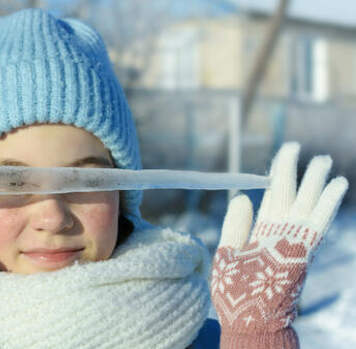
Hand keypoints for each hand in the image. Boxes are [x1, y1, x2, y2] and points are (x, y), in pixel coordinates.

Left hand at [211, 143, 347, 347]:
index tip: (281, 156)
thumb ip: (234, 227)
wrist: (246, 321)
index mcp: (261, 232)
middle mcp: (279, 234)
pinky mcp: (301, 253)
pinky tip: (337, 185)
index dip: (276, 176)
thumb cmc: (235, 293)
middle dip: (296, 172)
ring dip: (315, 183)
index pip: (271, 197)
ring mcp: (292, 243)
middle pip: (290, 196)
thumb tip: (242, 197)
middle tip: (299, 146)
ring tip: (323, 160)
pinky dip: (327, 205)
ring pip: (307, 205)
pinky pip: (317, 224)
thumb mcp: (226, 255)